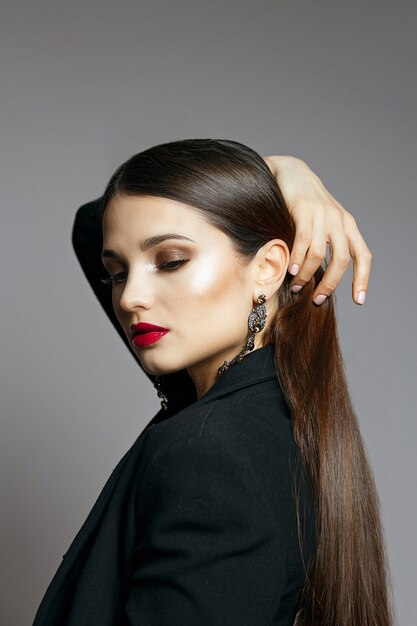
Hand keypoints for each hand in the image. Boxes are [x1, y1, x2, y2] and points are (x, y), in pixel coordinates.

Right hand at [264, 155, 371, 305]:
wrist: (291, 173)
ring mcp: (323, 214)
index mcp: (348, 225)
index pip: (363, 256)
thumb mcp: (324, 223)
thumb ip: (328, 244)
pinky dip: (298, 259)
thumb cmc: (305, 204)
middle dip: (330, 284)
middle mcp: (339, 220)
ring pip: (320, 253)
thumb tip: (323, 277)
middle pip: (342, 260)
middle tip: (316, 299)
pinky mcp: (304, 210)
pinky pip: (304, 241)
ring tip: (296, 286)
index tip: (359, 300)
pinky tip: (291, 271)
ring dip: (307, 275)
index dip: (363, 279)